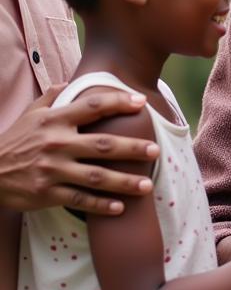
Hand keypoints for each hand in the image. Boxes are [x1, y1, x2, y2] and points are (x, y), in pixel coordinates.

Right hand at [0, 87, 157, 214]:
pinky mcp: (46, 194)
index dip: (118, 102)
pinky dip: (101, 205)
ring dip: (123, 182)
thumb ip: (52, 96)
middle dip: (132, 148)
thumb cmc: (15, 141)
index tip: (141, 102)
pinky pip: (80, 200)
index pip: (92, 107)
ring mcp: (52, 170)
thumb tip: (71, 81)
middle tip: (156, 150)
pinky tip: (121, 208)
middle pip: (102, 145)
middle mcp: (55, 144)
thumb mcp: (30, 115)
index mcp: (54, 120)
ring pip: (95, 177)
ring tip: (147, 185)